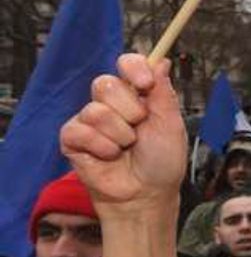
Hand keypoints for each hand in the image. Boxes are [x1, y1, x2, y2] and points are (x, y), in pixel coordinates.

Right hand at [60, 54, 187, 213]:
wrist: (147, 195)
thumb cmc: (162, 162)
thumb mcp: (171, 125)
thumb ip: (163, 92)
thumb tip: (163, 61)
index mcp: (137, 95)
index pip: (127, 64)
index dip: (133, 68)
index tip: (145, 83)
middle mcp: (112, 103)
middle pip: (106, 84)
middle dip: (130, 111)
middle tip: (139, 130)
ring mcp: (90, 120)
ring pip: (95, 111)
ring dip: (119, 135)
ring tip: (126, 149)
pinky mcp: (73, 139)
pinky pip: (80, 131)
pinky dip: (101, 147)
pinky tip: (109, 157)